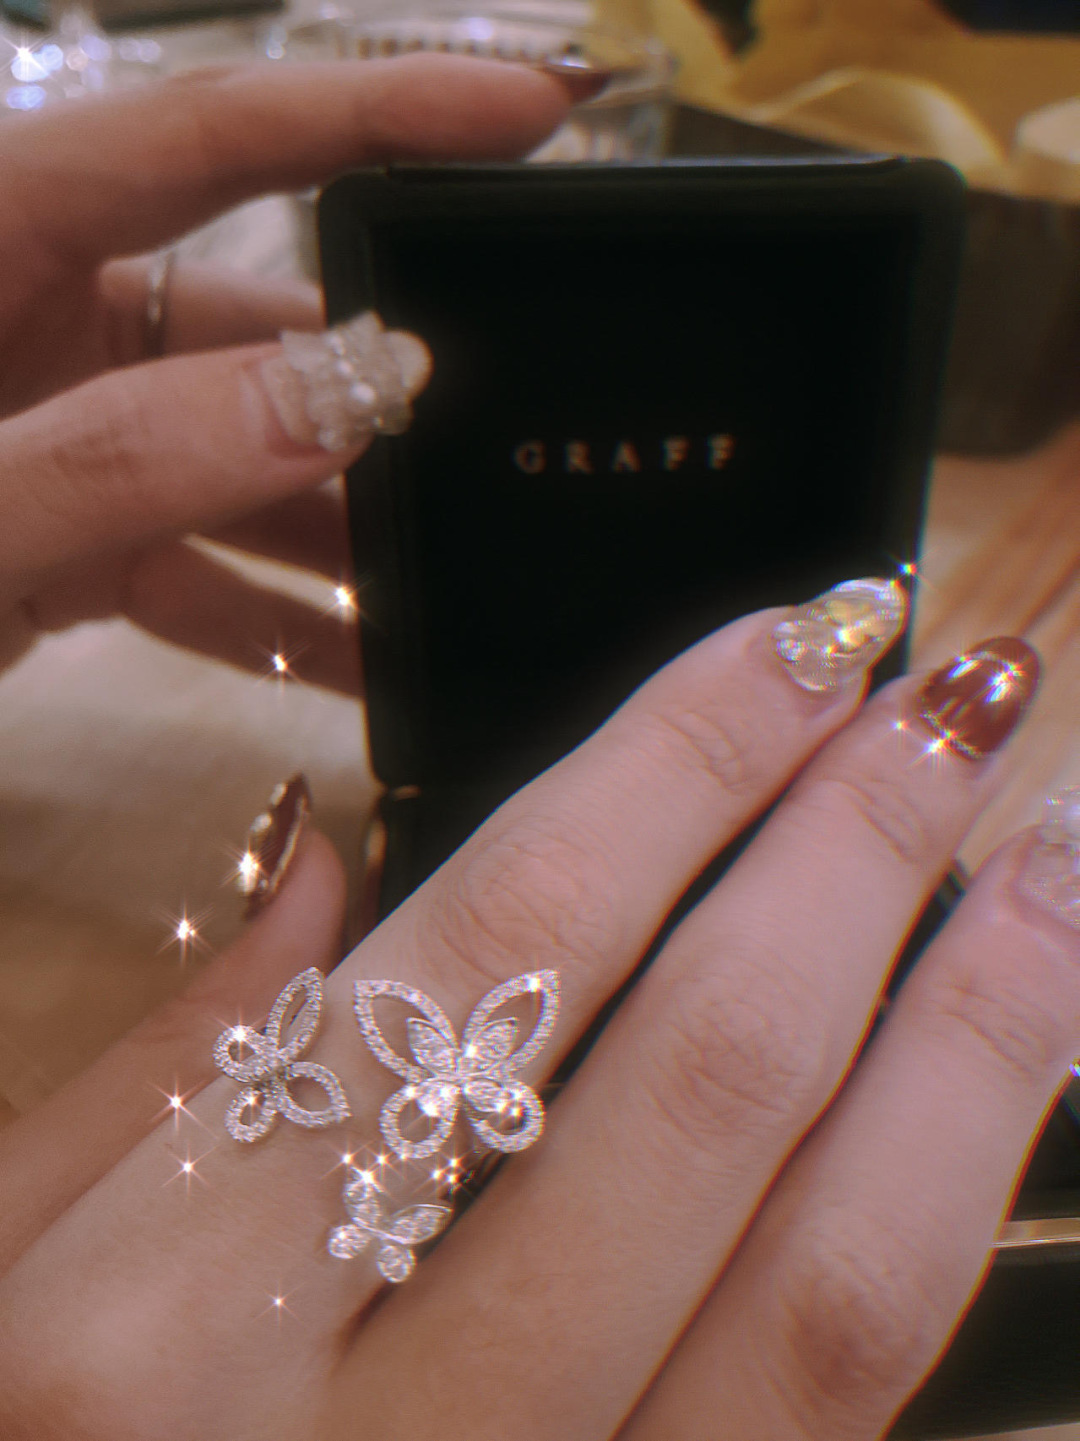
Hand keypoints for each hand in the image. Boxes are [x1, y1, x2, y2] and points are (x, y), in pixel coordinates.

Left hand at [0, 57, 569, 686]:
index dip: (378, 114)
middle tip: (500, 438)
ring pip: (240, 458)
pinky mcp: (70, 532)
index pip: (206, 136)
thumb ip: (121, 454)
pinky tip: (361, 664)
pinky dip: (272, 613)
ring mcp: (63, 430)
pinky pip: (199, 560)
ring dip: (339, 528)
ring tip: (447, 583)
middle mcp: (41, 317)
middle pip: (250, 321)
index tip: (537, 118)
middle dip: (377, 387)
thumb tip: (329, 404)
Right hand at [0, 597, 1069, 1440]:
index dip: (678, 769)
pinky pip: (842, 1422)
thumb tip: (315, 849)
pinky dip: (939, 1233)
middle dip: (855, 861)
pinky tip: (997, 1089)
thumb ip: (171, 1063)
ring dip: (976, 1044)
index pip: (492, 952)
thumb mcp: (7, 1257)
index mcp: (166, 1313)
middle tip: (955, 703)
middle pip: (697, 1091)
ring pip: (832, 1290)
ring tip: (1055, 866)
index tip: (801, 643)